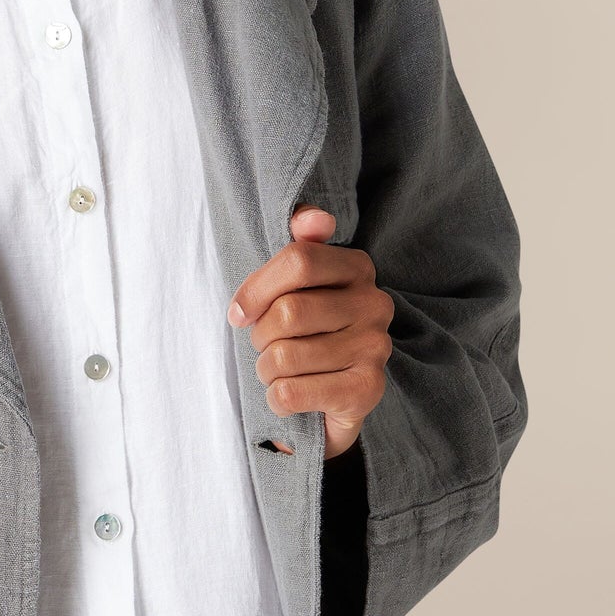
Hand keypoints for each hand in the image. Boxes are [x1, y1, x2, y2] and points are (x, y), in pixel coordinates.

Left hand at [227, 205, 392, 460]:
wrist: (334, 397)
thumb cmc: (306, 331)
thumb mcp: (296, 284)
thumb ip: (299, 245)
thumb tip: (313, 218)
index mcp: (358, 267)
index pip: (298, 260)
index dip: (256, 289)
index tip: (238, 313)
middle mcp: (375, 303)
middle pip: (288, 312)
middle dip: (259, 336)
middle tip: (265, 346)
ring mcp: (375, 347)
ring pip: (284, 356)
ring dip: (265, 370)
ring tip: (278, 371)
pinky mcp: (367, 390)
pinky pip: (291, 393)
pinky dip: (275, 397)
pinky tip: (288, 395)